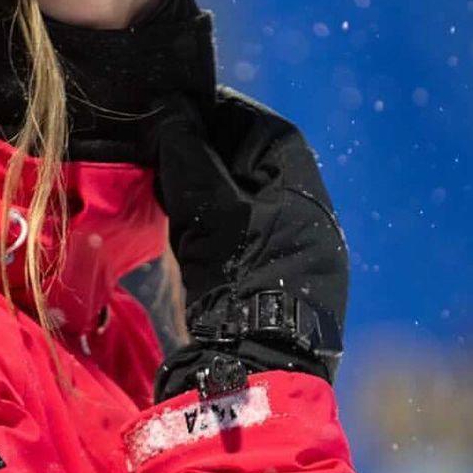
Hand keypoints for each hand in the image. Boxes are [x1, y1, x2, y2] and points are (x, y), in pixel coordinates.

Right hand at [144, 88, 348, 399]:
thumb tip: (171, 112)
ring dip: (208, 189)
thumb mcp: (210, 212)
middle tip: (165, 142)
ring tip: (165, 181)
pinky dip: (213, 224)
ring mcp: (293, 254)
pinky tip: (182, 227)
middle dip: (211, 151)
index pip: (268, 132)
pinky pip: (242, 237)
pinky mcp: (272, 284)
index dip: (225, 114)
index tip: (184, 106)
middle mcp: (307, 218)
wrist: (257, 365)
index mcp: (303, 192)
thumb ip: (189, 158)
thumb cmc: (241, 280)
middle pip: (256, 166)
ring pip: (245, 203)